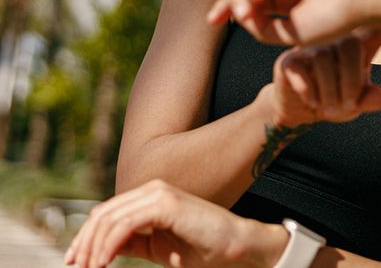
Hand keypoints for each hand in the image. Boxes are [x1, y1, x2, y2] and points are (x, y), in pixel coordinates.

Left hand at [65, 180, 288, 267]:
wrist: (235, 246)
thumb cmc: (201, 248)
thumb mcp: (156, 247)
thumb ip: (131, 242)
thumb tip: (100, 249)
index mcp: (150, 196)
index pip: (106, 213)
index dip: (85, 237)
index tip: (75, 261)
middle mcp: (152, 189)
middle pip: (102, 214)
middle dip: (84, 243)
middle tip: (77, 267)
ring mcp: (159, 194)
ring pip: (110, 219)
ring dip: (94, 247)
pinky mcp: (166, 204)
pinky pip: (126, 224)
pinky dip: (109, 245)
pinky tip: (104, 262)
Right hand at [269, 28, 380, 126]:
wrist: (299, 112)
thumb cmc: (333, 100)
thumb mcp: (355, 104)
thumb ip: (368, 100)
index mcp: (355, 45)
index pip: (373, 30)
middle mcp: (333, 40)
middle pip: (349, 45)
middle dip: (352, 81)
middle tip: (349, 105)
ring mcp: (309, 47)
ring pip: (324, 58)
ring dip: (330, 90)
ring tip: (330, 108)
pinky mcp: (288, 60)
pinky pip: (301, 70)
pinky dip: (309, 90)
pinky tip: (314, 102)